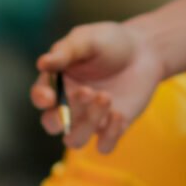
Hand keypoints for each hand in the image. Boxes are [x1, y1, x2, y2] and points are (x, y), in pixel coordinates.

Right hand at [31, 21, 165, 152]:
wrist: (145, 51)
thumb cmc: (110, 42)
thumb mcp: (87, 39)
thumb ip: (66, 51)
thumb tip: (42, 63)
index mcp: (57, 83)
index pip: (40, 98)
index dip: (41, 100)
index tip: (50, 97)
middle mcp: (69, 106)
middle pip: (52, 124)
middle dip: (65, 114)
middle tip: (87, 91)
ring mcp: (89, 120)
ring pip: (75, 140)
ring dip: (88, 123)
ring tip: (106, 97)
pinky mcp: (111, 129)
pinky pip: (103, 146)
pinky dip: (109, 136)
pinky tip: (119, 114)